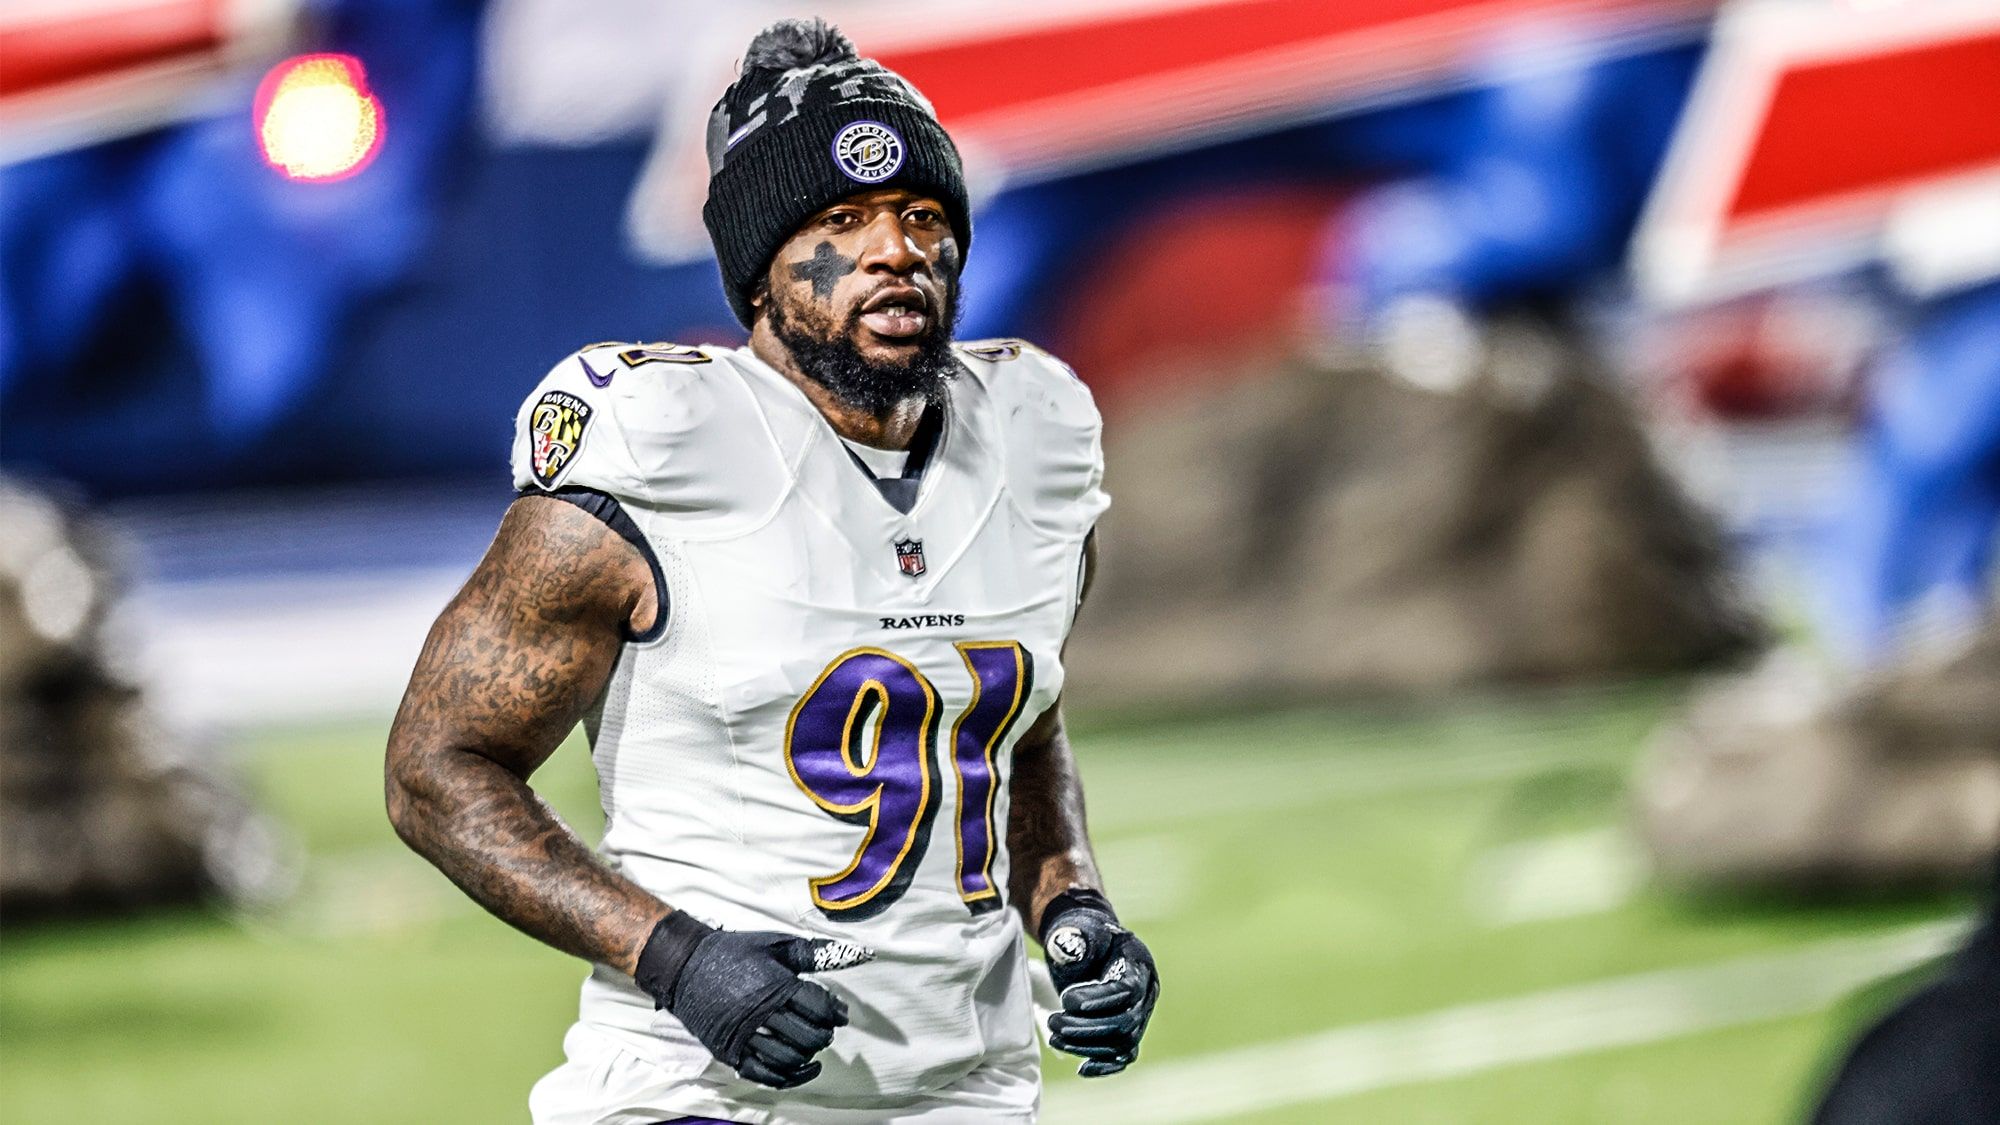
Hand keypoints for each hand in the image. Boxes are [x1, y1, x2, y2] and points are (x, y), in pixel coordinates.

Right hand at [634, 912, 871, 1087]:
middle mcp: (761, 1014)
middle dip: (824, 1035)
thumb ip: (815, 954)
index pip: (819, 1007)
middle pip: (808, 1037)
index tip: (840, 1013)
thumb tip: (857, 954)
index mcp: (776, 986)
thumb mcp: (775, 945)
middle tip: (825, 1028)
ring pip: (789, 1058)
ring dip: (808, 1055)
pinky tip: (803, 1069)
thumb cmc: (733, 952)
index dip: (836, 1012)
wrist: (684, 965)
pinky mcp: (730, 1052)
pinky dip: (790, 1077)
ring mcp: (744, 1036)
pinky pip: (765, 1075)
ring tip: (812, 1045)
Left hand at [1041, 890, 1158, 1076]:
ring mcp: (1139, 1016)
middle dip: (1087, 1028)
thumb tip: (1067, 951)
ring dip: (1087, 1046)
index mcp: (1138, 965)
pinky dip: (1104, 1065)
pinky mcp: (1127, 1033)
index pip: (1127, 990)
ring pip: (1123, 1044)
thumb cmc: (1082, 938)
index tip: (1066, 1000)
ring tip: (1055, 1037)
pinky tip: (1082, 1068)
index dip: (1099, 1000)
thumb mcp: (1079, 930)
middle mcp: (1146, 994)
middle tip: (1054, 1022)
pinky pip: (1123, 1057)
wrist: (1088, 947)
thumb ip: (1075, 939)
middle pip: (1126, 1023)